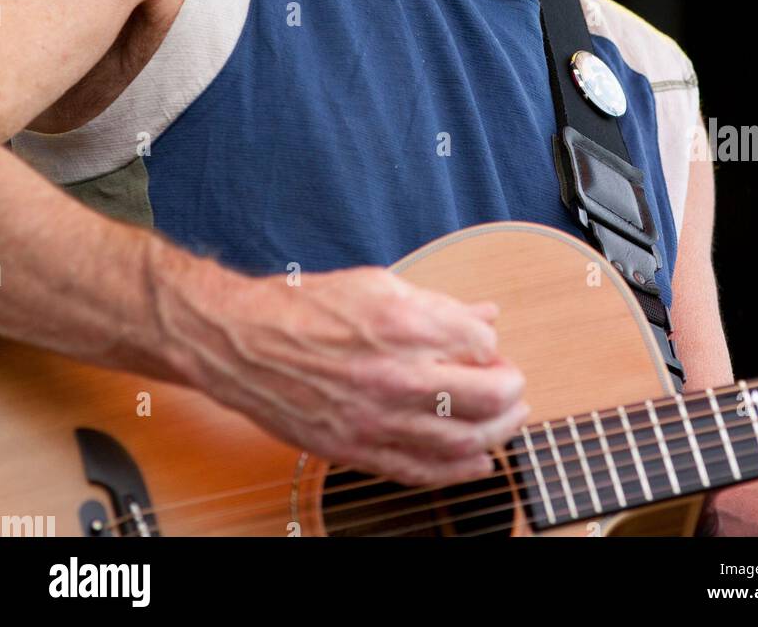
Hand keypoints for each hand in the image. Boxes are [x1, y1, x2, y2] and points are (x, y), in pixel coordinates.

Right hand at [184, 264, 528, 486]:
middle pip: (487, 395)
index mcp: (404, 324)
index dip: (490, 344)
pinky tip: (479, 464)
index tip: (485, 344)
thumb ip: (436, 304)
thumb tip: (484, 315)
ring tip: (507, 420)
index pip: (481, 343)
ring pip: (464, 441)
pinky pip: (420, 472)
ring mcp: (377, 418)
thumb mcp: (378, 284)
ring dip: (497, 433)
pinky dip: (458, 473)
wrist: (244, 343)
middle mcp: (396, 375)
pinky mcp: (356, 450)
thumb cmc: (306, 307)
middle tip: (512, 383)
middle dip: (511, 389)